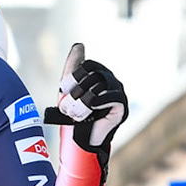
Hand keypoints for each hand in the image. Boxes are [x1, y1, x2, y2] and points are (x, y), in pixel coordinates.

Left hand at [43, 43, 126, 158]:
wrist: (81, 139)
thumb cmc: (74, 113)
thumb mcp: (69, 89)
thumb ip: (72, 67)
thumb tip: (79, 45)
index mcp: (97, 73)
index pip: (86, 65)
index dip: (73, 77)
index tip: (63, 90)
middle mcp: (110, 80)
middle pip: (92, 75)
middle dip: (75, 92)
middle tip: (66, 107)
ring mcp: (118, 92)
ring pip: (98, 88)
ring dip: (81, 103)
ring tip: (74, 114)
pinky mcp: (122, 106)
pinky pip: (110, 98)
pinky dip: (95, 105)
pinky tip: (89, 113)